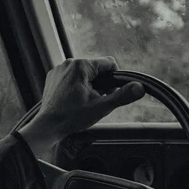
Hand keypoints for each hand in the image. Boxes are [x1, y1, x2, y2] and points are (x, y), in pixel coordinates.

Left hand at [18, 57, 144, 154]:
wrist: (48, 126)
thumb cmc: (72, 117)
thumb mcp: (101, 107)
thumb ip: (122, 96)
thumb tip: (140, 88)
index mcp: (81, 65)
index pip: (109, 63)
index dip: (113, 79)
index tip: (107, 94)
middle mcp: (69, 62)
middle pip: (96, 69)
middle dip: (100, 83)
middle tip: (94, 101)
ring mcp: (59, 69)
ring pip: (84, 73)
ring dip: (89, 85)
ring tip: (83, 102)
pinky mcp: (53, 76)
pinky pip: (72, 76)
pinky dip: (76, 86)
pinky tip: (73, 100)